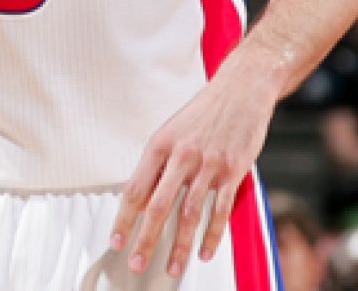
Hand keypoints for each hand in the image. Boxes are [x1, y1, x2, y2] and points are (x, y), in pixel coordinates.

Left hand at [110, 67, 276, 278]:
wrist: (241, 89)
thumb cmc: (204, 112)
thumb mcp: (172, 131)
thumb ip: (160, 163)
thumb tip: (143, 195)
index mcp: (160, 145)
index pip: (136, 189)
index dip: (124, 218)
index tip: (117, 240)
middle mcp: (181, 156)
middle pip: (158, 207)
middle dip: (146, 240)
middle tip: (137, 264)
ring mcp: (208, 165)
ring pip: (189, 214)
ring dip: (180, 246)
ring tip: (173, 268)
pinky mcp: (233, 171)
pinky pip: (219, 210)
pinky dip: (211, 235)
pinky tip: (204, 252)